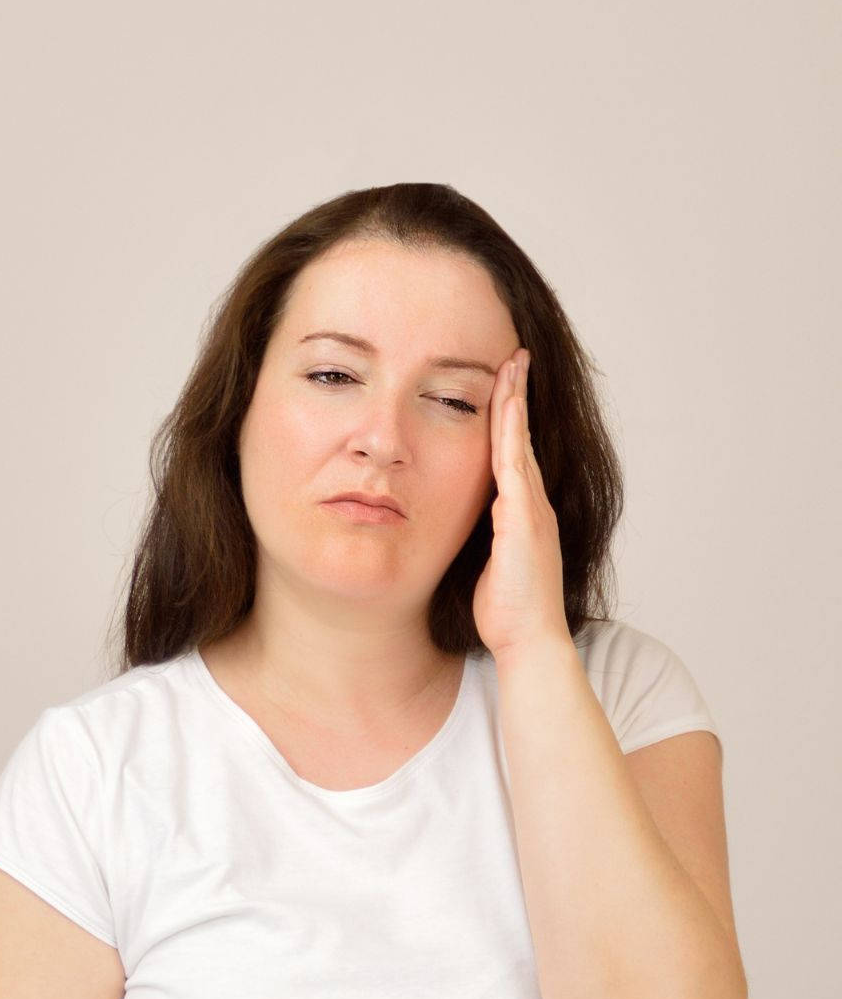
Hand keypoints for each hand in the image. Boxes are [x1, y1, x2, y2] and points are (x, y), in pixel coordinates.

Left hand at [472, 349, 568, 659]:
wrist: (531, 641)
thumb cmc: (508, 615)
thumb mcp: (489, 568)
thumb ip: (484, 544)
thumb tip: (466, 532)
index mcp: (522, 515)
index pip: (513, 456)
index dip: (508, 421)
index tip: (503, 388)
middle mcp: (533, 505)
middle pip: (521, 438)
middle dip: (517, 397)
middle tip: (515, 357)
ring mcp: (532, 509)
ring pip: (521, 443)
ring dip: (516, 402)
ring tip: (512, 365)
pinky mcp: (524, 518)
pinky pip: (516, 465)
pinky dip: (512, 433)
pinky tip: (506, 406)